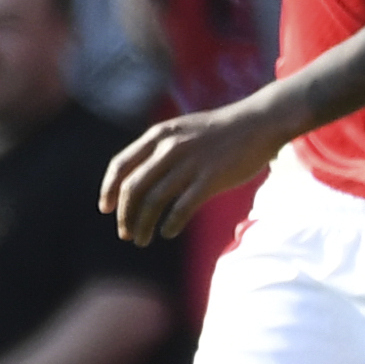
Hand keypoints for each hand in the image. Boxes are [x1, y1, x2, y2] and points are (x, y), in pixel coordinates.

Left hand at [101, 95, 287, 243]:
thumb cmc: (219, 132)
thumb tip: (138, 180)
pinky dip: (170, 224)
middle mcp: (170, 148)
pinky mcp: (210, 179)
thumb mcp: (182, 131)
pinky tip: (168, 232)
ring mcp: (190, 163)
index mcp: (159, 135)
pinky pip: (181, 208)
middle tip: (125, 233)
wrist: (258, 123)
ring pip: (154, 202)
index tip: (106, 208)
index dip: (109, 190)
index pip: (121, 165)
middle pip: (134, 188)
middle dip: (125, 215)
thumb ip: (159, 150)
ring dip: (143, 226)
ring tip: (141, 240)